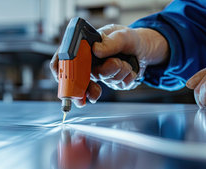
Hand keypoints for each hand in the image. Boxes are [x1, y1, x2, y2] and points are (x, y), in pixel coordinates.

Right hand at [50, 25, 168, 106]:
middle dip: (84, 89)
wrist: (146, 50)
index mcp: (84, 48)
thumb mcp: (122, 35)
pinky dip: (126, 78)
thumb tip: (96, 50)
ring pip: (101, 82)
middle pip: (76, 80)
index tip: (64, 78)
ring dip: (116, 73)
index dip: (59, 70)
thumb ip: (110, 43)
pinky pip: (116, 85)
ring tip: (123, 62)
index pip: (63, 59)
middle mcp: (89, 63)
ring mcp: (99, 74)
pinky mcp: (111, 83)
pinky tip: (129, 69)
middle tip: (88, 95)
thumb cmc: (129, 39)